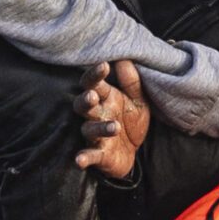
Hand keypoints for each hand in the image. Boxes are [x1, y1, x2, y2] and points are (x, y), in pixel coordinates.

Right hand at [75, 60, 150, 178]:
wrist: (135, 153)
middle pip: (83, 105)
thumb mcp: (139, 101)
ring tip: (115, 126)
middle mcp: (97, 115)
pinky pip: (89, 155)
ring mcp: (96, 135)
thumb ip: (132, 82)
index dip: (96, 74)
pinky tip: (79, 160)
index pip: (94, 83)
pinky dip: (84, 158)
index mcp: (106, 98)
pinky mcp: (99, 155)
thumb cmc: (132, 122)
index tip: (104, 65)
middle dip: (86, 100)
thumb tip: (125, 59)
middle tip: (93, 96)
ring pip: (89, 129)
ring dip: (99, 128)